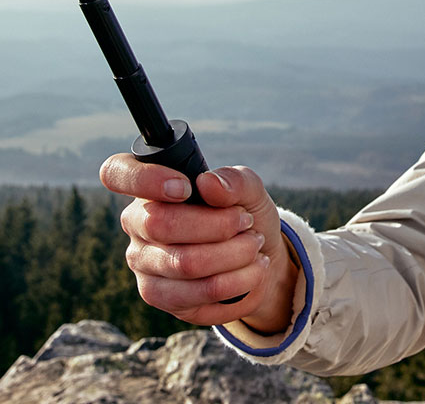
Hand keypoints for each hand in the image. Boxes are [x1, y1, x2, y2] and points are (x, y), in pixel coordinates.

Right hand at [99, 154, 297, 330]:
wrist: (258, 256)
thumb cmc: (244, 212)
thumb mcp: (249, 189)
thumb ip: (234, 180)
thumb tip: (208, 183)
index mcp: (151, 187)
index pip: (117, 173)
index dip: (145, 179)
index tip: (186, 188)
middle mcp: (137, 224)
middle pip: (162, 224)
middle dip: (218, 224)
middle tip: (248, 222)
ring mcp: (144, 264)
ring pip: (185, 264)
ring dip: (235, 255)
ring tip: (255, 246)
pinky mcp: (162, 299)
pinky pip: (199, 295)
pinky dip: (238, 282)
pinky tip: (254, 270)